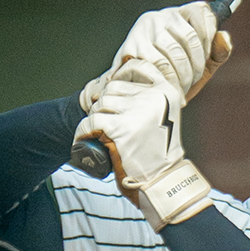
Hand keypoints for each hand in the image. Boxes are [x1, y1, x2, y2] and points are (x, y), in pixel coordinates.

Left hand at [74, 59, 211, 229]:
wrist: (162, 182)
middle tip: (106, 123)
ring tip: (99, 133)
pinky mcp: (121, 130)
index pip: (137, 67)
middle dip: (105, 103)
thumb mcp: (165, 118)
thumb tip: (123, 78)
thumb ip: (152, 99)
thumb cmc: (159, 153)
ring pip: (101, 103)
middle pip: (113, 87)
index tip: (113, 91)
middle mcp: (154, 98)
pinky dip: (83, 131)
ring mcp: (137, 113)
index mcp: (167, 92)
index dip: (121, 75)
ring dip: (95, 117)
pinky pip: (91, 121)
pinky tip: (83, 138)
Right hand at [80, 2, 231, 110]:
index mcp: (181, 15)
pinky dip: (166, 81)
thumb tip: (223, 37)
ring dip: (181, 76)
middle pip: (190, 37)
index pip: (202, 12)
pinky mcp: (131, 46)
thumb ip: (218, 53)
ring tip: (180, 88)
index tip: (206, 59)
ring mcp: (144, 30)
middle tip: (192, 80)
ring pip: (174, 52)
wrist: (136, 93)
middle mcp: (161, 16)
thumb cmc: (173, 77)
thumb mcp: (202, 67)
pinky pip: (157, 65)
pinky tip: (166, 88)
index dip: (209, 37)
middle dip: (195, 65)